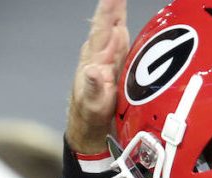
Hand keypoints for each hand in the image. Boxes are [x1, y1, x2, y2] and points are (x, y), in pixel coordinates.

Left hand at [66, 0, 128, 153]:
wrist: (89, 130)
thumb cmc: (90, 118)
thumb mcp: (94, 106)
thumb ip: (94, 87)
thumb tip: (93, 70)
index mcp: (95, 63)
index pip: (102, 30)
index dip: (108, 11)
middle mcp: (99, 58)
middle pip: (107, 25)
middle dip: (112, 6)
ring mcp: (106, 61)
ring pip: (113, 32)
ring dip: (116, 14)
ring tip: (117, 0)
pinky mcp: (114, 68)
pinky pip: (119, 43)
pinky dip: (121, 29)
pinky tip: (122, 24)